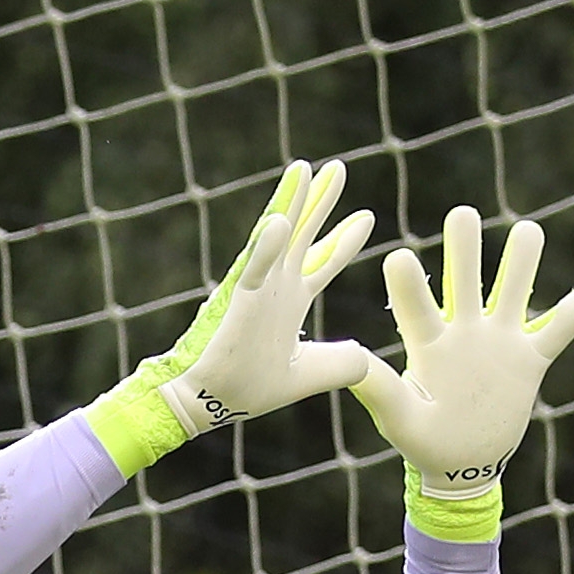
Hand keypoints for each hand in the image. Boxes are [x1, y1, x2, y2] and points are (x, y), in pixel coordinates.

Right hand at [83, 161, 375, 475]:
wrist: (207, 404)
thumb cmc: (246, 388)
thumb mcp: (307, 377)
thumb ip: (340, 364)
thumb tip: (365, 356)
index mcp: (291, 301)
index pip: (323, 262)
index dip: (344, 241)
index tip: (367, 216)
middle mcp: (274, 287)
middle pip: (303, 234)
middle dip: (320, 202)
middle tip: (338, 168)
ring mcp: (255, 288)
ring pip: (275, 234)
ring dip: (290, 202)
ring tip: (304, 168)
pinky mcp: (236, 300)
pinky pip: (252, 267)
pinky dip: (265, 246)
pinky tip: (280, 221)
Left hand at [349, 206, 573, 540]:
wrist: (464, 464)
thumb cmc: (424, 442)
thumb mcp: (401, 419)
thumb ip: (381, 390)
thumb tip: (350, 364)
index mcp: (429, 344)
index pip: (417, 307)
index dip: (408, 285)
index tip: (399, 258)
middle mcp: (465, 332)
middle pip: (465, 280)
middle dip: (465, 249)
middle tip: (461, 215)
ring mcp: (500, 342)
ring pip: (514, 290)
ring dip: (521, 262)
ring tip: (527, 232)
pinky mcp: (530, 360)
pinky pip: (557, 331)